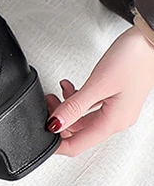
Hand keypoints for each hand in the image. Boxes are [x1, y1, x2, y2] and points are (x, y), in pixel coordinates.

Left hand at [46, 25, 153, 156]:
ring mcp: (118, 110)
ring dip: (68, 109)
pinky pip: (92, 108)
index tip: (41, 134)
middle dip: (60, 121)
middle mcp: (117, 120)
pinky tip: (71, 89)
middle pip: (79, 133)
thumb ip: (74, 106)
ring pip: (84, 119)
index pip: (77, 146)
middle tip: (48, 106)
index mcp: (113, 123)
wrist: (151, 39)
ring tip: (57, 94)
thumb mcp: (97, 84)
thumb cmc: (134, 59)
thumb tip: (55, 123)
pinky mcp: (117, 98)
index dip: (56, 143)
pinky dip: (78, 100)